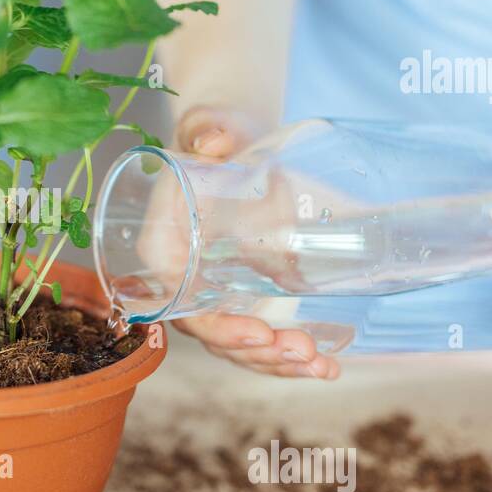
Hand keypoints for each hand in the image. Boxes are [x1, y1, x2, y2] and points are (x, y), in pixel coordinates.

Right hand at [167, 106, 340, 379]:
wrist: (239, 139)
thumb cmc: (218, 132)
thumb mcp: (210, 125)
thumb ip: (208, 129)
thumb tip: (215, 140)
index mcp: (164, 246)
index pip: (180, 301)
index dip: (216, 325)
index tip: (259, 330)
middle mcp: (185, 279)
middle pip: (213, 334)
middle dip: (257, 352)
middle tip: (303, 350)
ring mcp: (217, 292)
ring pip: (238, 345)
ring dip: (277, 363)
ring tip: (319, 364)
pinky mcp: (247, 295)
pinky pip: (261, 338)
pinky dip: (291, 359)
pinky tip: (328, 366)